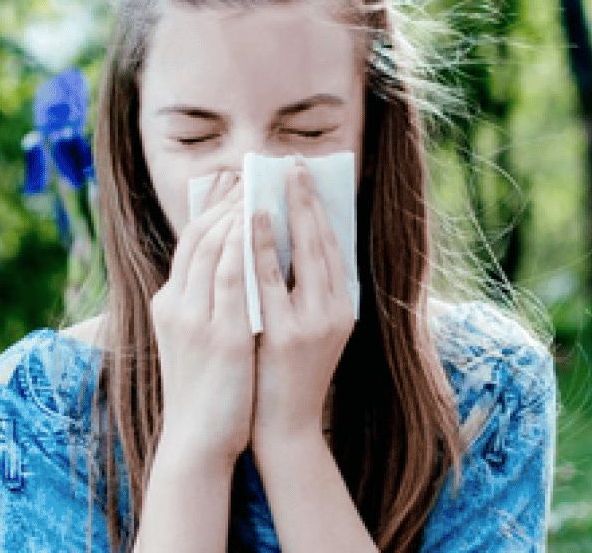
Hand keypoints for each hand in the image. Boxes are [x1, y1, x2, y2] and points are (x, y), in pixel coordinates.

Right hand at [150, 171, 254, 466]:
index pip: (189, 241)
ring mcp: (196, 319)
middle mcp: (175, 304)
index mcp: (168, 303)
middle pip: (200, 236)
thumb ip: (205, 301)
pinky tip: (260, 222)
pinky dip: (243, 244)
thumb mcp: (193, 337)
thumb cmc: (205, 391)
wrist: (198, 440)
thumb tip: (232, 265)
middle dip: (227, 200)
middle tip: (252, 171)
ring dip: (237, 212)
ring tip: (260, 185)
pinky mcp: (220, 335)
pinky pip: (232, 276)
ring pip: (213, 248)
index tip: (233, 181)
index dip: (210, 207)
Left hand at [249, 159, 354, 450]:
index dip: (319, 207)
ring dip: (286, 212)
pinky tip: (248, 219)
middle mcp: (335, 312)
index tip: (305, 176)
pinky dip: (259, 245)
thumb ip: (304, 290)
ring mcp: (311, 324)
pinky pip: (268, 279)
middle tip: (292, 163)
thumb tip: (287, 240)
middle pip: (322, 241)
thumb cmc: (286, 376)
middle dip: (307, 199)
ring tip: (272, 178)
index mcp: (343, 308)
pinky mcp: (284, 336)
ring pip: (301, 254)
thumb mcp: (307, 329)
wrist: (282, 429)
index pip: (333, 245)